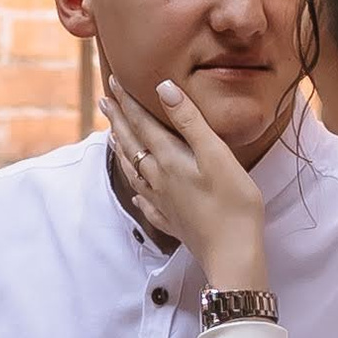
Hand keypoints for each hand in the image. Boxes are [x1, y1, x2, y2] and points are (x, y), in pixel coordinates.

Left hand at [101, 64, 270, 292]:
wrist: (232, 255)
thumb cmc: (233, 204)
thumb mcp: (216, 155)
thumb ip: (189, 121)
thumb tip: (164, 88)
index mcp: (169, 160)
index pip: (142, 123)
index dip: (127, 102)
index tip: (113, 82)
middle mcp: (159, 179)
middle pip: (132, 145)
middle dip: (118, 121)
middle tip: (104, 102)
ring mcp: (163, 202)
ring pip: (134, 171)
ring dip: (122, 151)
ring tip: (113, 138)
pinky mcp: (172, 221)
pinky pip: (146, 202)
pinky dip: (137, 191)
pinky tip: (137, 192)